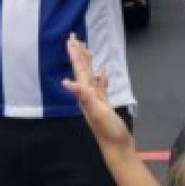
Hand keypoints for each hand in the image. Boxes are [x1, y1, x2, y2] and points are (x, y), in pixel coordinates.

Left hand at [63, 35, 134, 155]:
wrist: (117, 148)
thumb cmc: (108, 131)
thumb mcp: (96, 112)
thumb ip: (83, 96)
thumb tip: (67, 82)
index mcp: (86, 94)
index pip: (79, 70)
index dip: (75, 54)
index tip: (71, 40)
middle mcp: (88, 95)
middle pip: (82, 70)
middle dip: (78, 54)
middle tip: (74, 38)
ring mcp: (96, 100)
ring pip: (90, 76)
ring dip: (88, 62)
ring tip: (88, 49)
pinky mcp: (105, 104)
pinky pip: (101, 86)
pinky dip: (102, 77)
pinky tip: (104, 71)